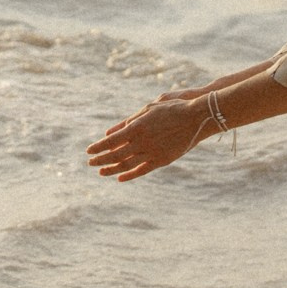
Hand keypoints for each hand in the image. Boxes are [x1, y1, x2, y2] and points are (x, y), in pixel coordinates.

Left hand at [85, 99, 205, 181]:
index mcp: (136, 127)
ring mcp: (152, 153)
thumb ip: (128, 121)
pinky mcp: (162, 160)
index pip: (110, 141)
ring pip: (127, 165)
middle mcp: (142, 142)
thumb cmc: (172, 109)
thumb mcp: (148, 109)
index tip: (89, 151)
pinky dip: (130, 175)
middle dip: (101, 160)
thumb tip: (110, 131)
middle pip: (115, 155)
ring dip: (112, 169)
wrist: (197, 118)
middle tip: (91, 163)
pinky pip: (142, 170)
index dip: (98, 147)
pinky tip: (120, 178)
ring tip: (101, 172)